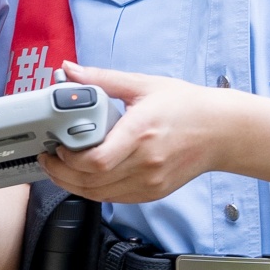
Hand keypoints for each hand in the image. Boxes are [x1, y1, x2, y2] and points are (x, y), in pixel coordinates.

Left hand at [38, 63, 234, 204]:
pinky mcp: (153, 192)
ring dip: (73, 184)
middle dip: (61, 173)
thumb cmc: (186, 106)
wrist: (221, 132)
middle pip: (92, 181)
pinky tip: (83, 177)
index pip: (97, 160)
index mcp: (141, 132)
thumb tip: (70, 71)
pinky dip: (94, 190)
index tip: (56, 146)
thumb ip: (102, 79)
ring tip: (59, 168)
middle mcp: (145, 162)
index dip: (68, 159)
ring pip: (100, 195)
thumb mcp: (143, 85)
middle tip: (48, 158)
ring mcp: (150, 181)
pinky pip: (114, 199)